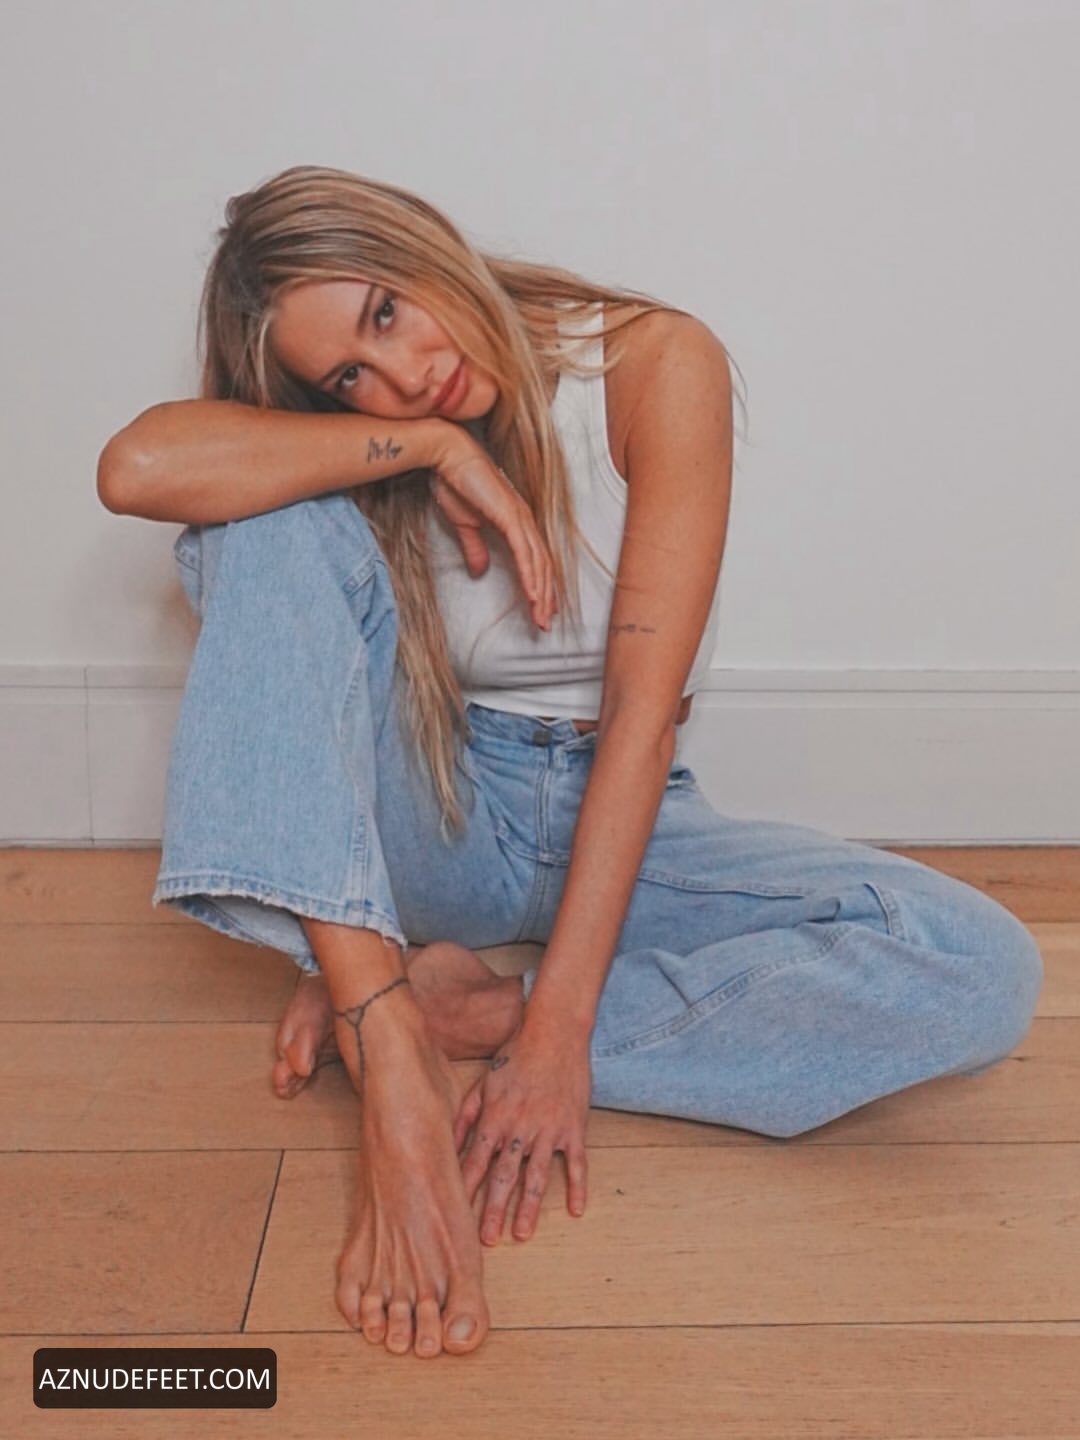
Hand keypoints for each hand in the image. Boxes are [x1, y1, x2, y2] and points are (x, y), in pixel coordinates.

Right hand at [428, 431, 555, 631]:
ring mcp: (520, 517)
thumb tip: (480, 571)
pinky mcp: (510, 515)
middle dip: (545, 597)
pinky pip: (524, 553)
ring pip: (538, 563)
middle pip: (542, 565)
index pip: (535, 559)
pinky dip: (530, 576)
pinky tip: (532, 596)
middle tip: (545, 622)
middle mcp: (524, 519)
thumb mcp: (465, 525)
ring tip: (541, 617)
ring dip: (541, 593)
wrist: (446, 455)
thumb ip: (475, 549)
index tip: (541, 608)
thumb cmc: (454, 483)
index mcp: (516, 521)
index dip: (540, 585)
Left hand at [453, 1018, 590, 1244]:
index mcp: (495, 1118)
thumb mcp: (483, 1082)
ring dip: (528, 1206)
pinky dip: (577, 1186)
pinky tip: (577, 1209)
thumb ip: (465, 1114)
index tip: (455, 1215)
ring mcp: (548, 1130)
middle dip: (493, 1209)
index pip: (476, 1161)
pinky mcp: (573, 1127)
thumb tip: (446, 1141)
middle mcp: (520, 1128)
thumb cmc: (515, 1056)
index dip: (466, 1190)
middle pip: (504, 1176)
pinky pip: (576, 1162)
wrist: (554, 1034)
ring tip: (521, 1233)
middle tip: (487, 1240)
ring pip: (536, 1175)